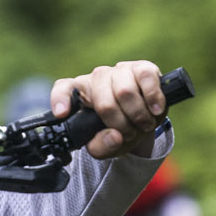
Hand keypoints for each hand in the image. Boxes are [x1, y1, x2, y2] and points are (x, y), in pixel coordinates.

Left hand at [51, 61, 167, 159]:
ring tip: (143, 124)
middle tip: (129, 134)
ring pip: (125, 92)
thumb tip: (115, 137)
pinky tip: (155, 110)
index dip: (61, 99)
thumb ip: (102, 147)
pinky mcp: (142, 68)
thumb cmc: (117, 128)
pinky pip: (146, 79)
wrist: (142, 117)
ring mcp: (120, 70)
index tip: (62, 114)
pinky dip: (153, 99)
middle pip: (105, 104)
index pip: (64, 88)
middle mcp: (98, 78)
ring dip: (138, 116)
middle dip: (121, 126)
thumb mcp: (105, 145)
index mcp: (81, 94)